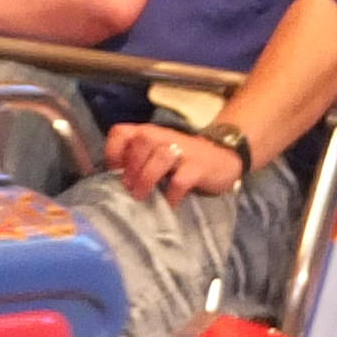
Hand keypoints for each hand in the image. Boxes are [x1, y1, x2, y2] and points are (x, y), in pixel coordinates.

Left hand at [103, 120, 247, 204]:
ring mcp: (183, 151)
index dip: (113, 151)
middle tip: (129, 188)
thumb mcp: (157, 154)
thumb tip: (113, 180)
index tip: (114, 172)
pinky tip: (168, 204)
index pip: (121, 132)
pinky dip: (171, 194)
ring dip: (147, 178)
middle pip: (142, 140)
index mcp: (149, 133)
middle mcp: (164, 137)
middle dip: (132, 166)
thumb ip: (137, 160)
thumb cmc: (182, 160)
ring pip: (160, 156)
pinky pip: (180, 180)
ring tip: (141, 196)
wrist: (223, 159)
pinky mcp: (198, 167)